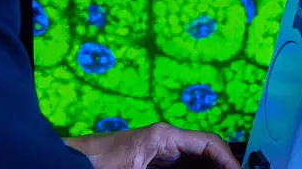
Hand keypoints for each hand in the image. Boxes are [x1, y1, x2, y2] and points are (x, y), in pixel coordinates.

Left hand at [64, 122, 240, 168]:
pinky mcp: (153, 162)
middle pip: (208, 152)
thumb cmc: (100, 165)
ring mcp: (160, 150)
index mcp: (165, 136)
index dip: (230, 161)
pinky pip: (184, 167)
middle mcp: (166, 139)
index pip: (210, 144)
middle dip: (224, 167)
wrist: (70, 163)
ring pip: (198, 161)